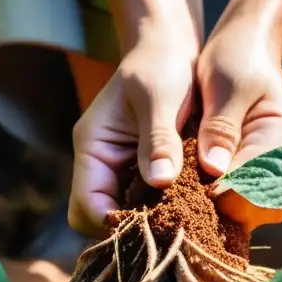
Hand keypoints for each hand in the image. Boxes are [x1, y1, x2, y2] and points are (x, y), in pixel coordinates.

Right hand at [69, 37, 195, 235]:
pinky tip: (194, 211)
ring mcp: (123, 173)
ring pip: (127, 219)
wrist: (170, 49)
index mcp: (93, 148)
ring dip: (153, 224)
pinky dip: (167, 212)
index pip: (86, 208)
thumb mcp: (161, 96)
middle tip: (175, 232)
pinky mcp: (146, 174)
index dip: (113, 225)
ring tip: (188, 225)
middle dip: (133, 231)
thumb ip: (159, 138)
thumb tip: (160, 183)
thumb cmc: (161, 64)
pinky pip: (150, 206)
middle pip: (102, 223)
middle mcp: (102, 167)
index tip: (153, 227)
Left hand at [197, 14, 281, 229]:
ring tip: (183, 208)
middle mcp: (280, 157)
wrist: (246, 43)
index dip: (224, 192)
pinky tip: (187, 202)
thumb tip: (214, 169)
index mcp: (278, 133)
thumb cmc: (237, 56)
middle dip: (224, 211)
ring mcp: (267, 166)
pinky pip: (237, 200)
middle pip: (259, 205)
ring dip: (219, 212)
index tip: (190, 193)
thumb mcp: (226, 84)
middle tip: (183, 207)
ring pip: (250, 209)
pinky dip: (215, 204)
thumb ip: (221, 127)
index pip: (257, 180)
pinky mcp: (249, 169)